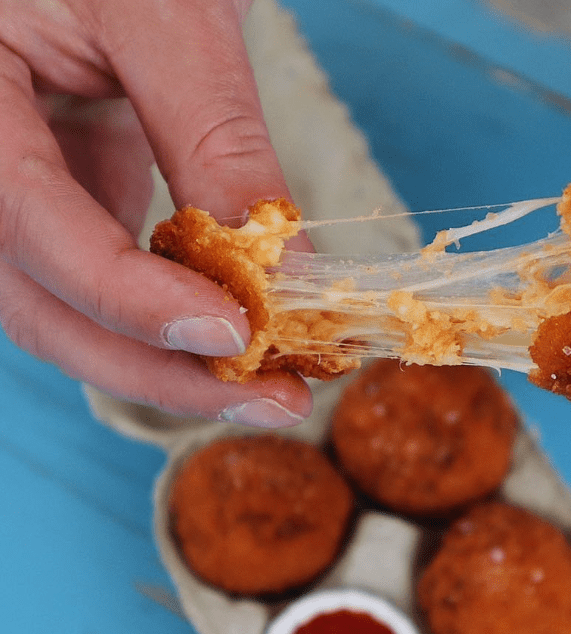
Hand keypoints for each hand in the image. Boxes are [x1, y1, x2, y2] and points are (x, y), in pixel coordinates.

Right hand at [0, 0, 312, 426]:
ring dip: (169, 359)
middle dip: (160, 370)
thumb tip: (286, 269)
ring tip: (267, 383)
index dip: (132, 298)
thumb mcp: (167, 18)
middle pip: (39, 306)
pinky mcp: (57, 195)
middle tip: (274, 401)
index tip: (237, 333)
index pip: (29, 227)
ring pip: (68, 309)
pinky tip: (236, 329)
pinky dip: (170, 312)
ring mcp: (12, 189)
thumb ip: (215, 141)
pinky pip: (100, 276)